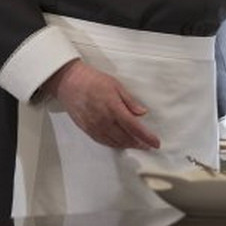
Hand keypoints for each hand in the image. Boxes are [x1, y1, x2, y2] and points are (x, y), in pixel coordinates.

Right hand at [43, 59, 160, 150]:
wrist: (70, 83)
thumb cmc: (94, 80)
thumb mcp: (116, 85)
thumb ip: (129, 101)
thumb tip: (142, 113)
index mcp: (114, 108)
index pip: (134, 127)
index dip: (146, 137)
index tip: (156, 143)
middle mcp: (104, 121)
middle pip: (125, 138)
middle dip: (138, 143)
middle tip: (147, 145)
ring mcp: (95, 127)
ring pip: (114, 142)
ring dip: (127, 145)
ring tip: (136, 144)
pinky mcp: (87, 130)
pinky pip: (103, 142)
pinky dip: (114, 144)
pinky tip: (119, 143)